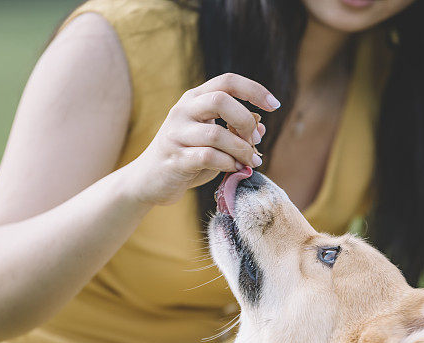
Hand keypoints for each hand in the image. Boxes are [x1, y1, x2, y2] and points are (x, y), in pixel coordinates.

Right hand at [127, 73, 279, 205]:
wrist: (148, 181)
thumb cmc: (186, 157)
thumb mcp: (212, 141)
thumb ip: (234, 132)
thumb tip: (261, 127)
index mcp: (194, 99)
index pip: (227, 82)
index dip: (254, 90)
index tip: (275, 105)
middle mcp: (183, 111)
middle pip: (221, 100)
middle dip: (246, 120)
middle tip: (255, 140)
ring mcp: (176, 134)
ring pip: (217, 133)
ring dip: (241, 149)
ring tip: (251, 160)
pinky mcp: (175, 158)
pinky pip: (209, 157)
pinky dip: (228, 164)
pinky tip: (234, 169)